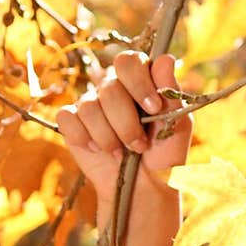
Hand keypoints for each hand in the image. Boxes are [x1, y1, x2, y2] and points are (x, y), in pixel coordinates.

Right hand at [56, 50, 192, 207]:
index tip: (153, 108)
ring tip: (122, 153)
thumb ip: (171, 93)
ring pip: (90, 107)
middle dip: (126, 122)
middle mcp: (113, 87)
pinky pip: (68, 118)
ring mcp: (91, 103)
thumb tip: (165, 58)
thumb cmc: (164, 155)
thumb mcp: (177, 126)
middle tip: (140, 144)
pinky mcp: (72, 122)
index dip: (139, 82)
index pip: (130, 61)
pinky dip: (85, 138)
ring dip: (109, 138)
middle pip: (109, 87)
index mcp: (140, 82)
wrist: (143, 187)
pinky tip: (99, 150)